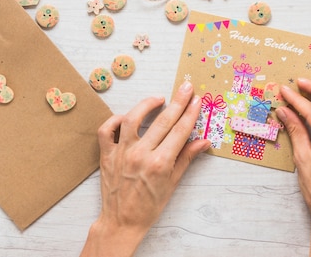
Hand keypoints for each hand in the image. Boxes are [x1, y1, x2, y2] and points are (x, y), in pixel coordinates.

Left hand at [80, 81, 209, 256]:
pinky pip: (106, 130)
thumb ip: (186, 159)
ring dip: (146, 105)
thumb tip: (203, 141)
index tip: (196, 100)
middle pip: (162, 121)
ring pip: (132, 119)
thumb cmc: (149, 206)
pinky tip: (127, 116)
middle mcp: (140, 155)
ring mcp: (121, 153)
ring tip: (158, 99)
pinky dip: (115, 120)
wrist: (122, 222)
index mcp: (160, 163)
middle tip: (185, 88)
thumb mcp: (173, 184)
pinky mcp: (106, 155)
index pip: (179, 131)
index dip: (190, 113)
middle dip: (177, 102)